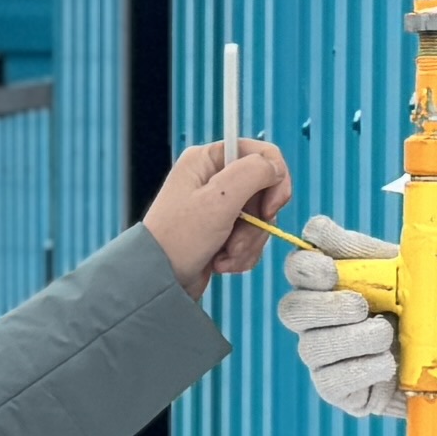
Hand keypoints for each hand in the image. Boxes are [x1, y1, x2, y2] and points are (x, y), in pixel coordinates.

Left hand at [140, 135, 293, 283]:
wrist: (160, 281)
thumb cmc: (178, 239)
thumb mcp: (218, 200)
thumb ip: (253, 173)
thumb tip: (276, 167)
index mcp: (208, 159)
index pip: (261, 154)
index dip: (274, 181)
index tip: (269, 209)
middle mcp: (213, 178)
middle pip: (263, 191)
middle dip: (255, 224)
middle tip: (235, 240)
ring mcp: (218, 205)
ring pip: (259, 219)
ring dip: (247, 243)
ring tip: (223, 255)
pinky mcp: (222, 229)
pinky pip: (250, 238)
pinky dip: (241, 254)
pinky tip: (220, 262)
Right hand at [275, 215, 402, 416]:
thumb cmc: (412, 305)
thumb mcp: (394, 270)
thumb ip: (357, 250)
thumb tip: (316, 229)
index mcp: (325, 284)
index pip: (296, 269)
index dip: (305, 268)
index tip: (329, 269)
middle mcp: (313, 321)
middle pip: (292, 310)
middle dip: (326, 307)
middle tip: (361, 307)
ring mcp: (320, 357)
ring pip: (314, 346)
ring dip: (355, 339)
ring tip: (386, 335)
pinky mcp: (334, 388)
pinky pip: (333, 380)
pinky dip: (365, 369)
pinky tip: (388, 362)